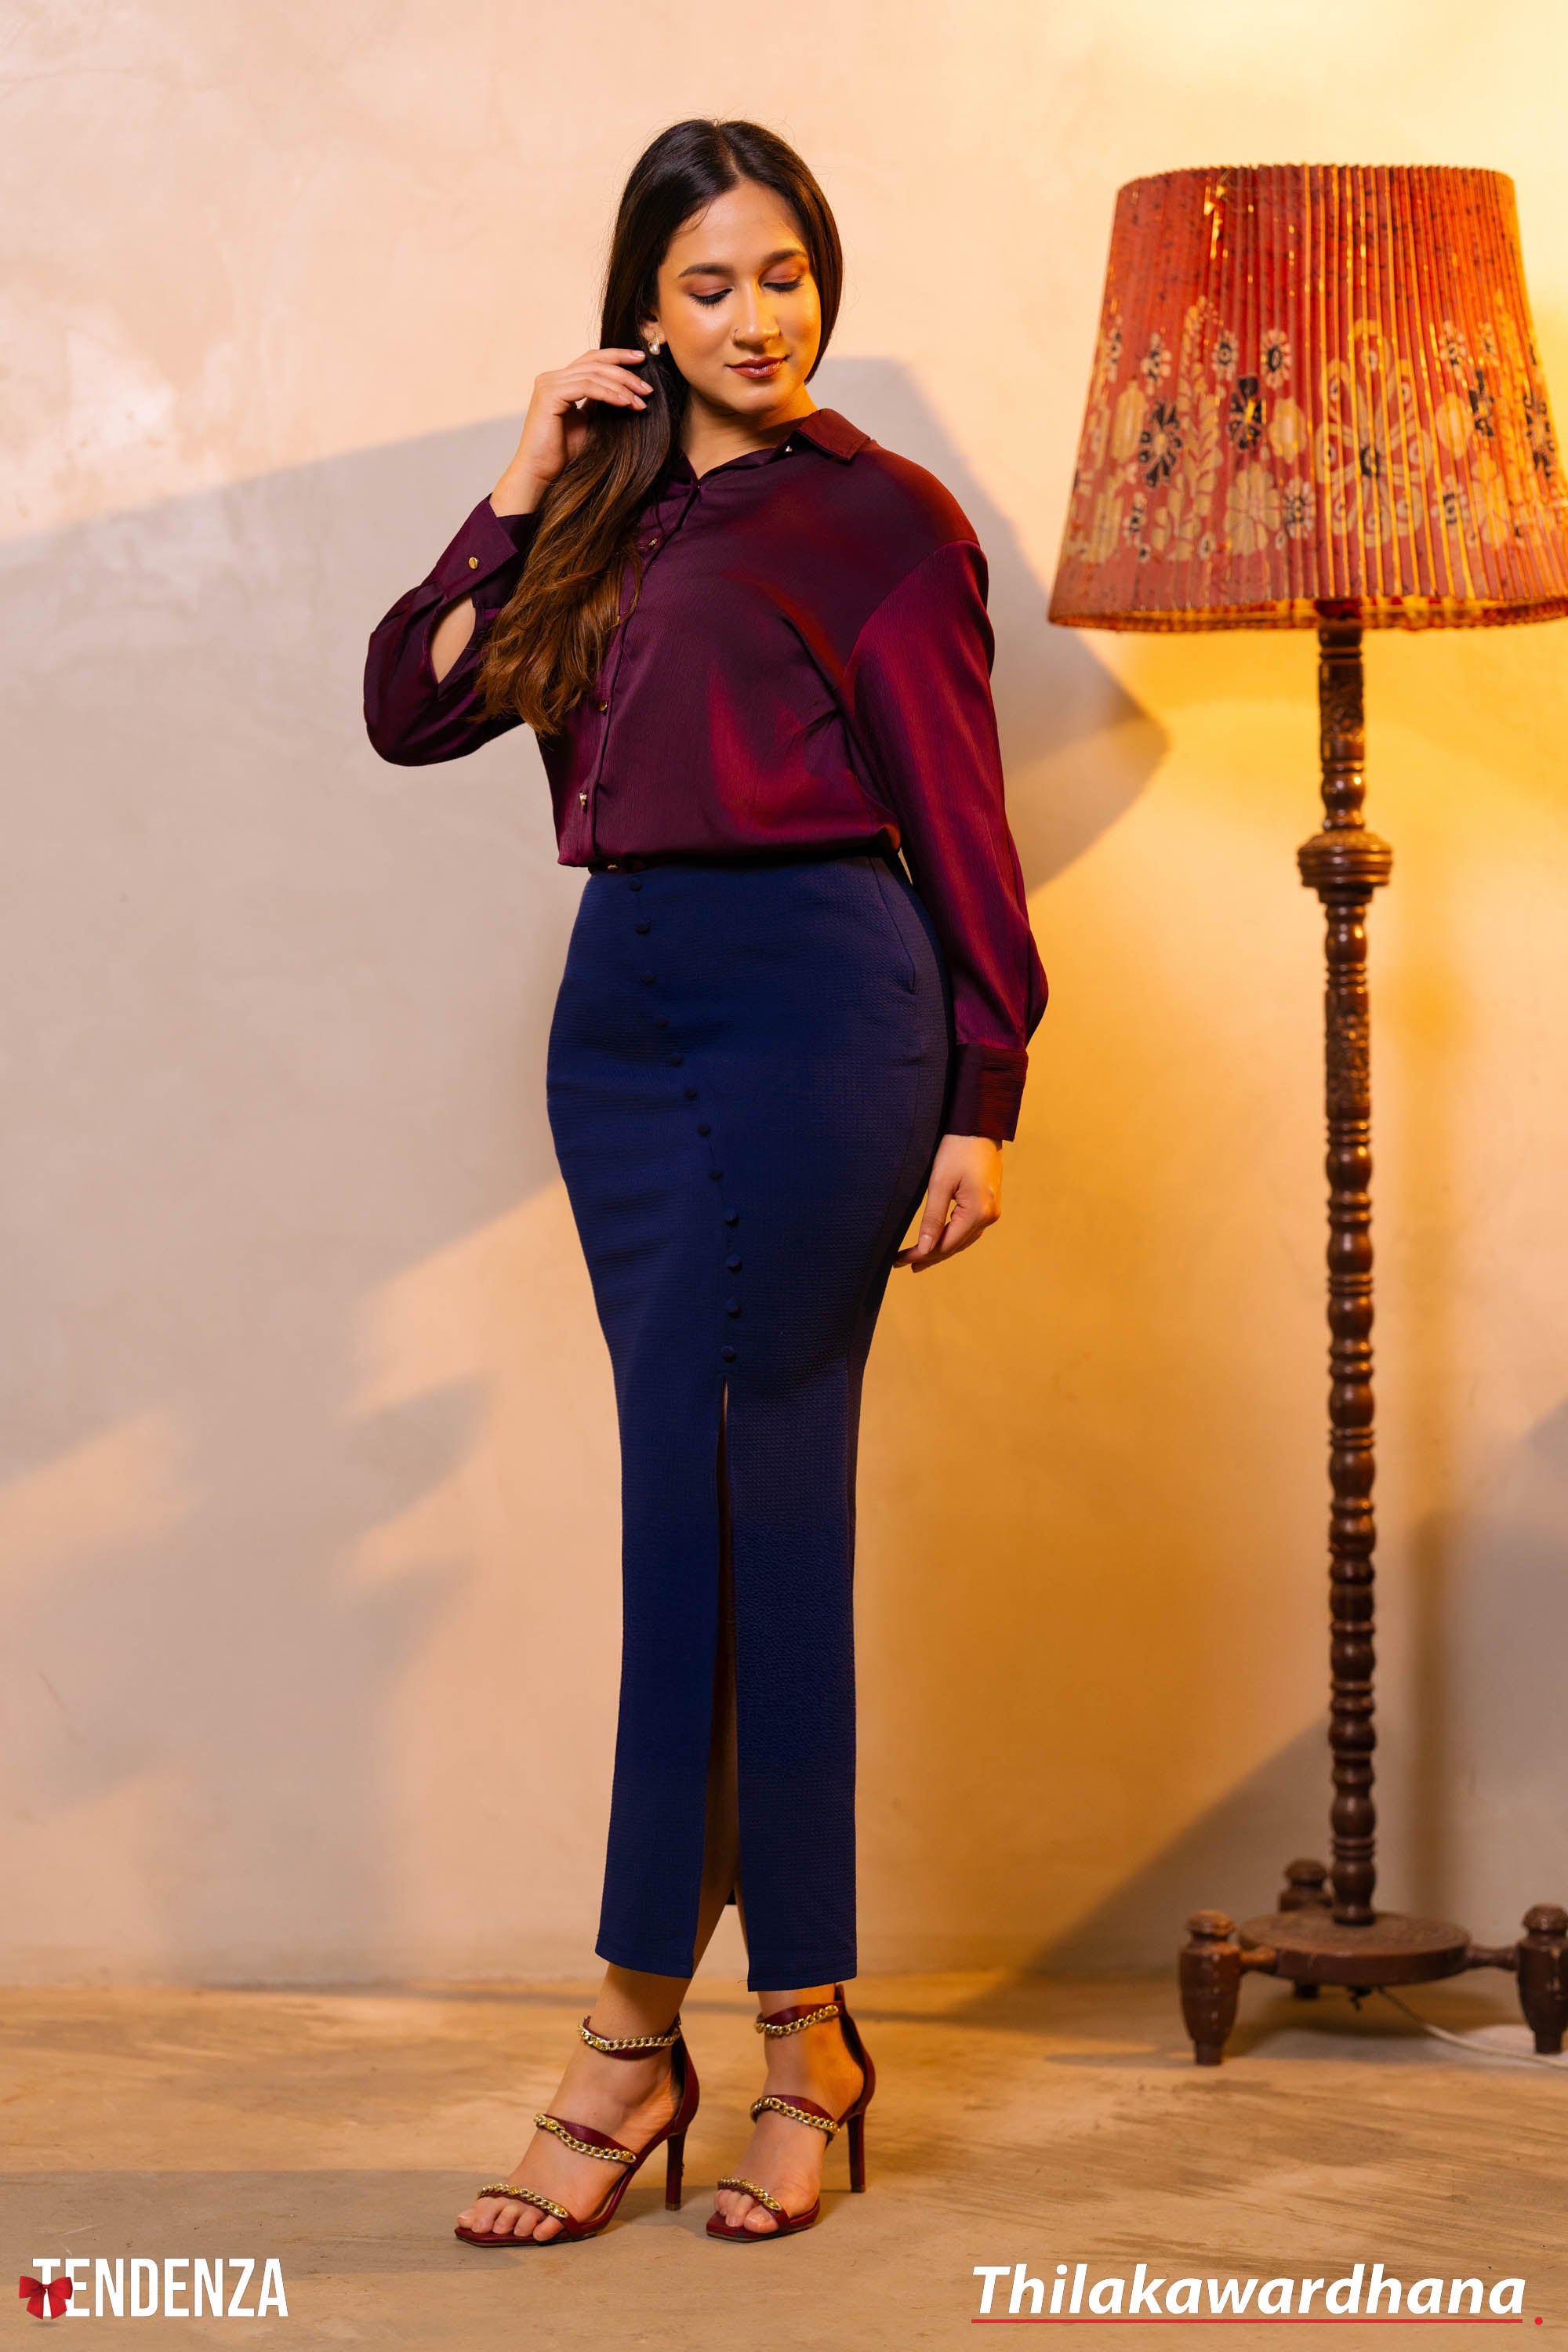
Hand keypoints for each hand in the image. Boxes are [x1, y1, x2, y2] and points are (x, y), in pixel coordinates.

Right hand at [491, 348, 655, 513]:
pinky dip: (609, 393)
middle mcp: (551, 378)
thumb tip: (628, 392)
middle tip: (647, 388)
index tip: (641, 360)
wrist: (541, 474)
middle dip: (625, 372)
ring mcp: (548, 384)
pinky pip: (586, 387)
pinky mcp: (549, 395)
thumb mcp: (589, 423)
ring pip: (593, 374)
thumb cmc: (564, 455)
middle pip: (594, 362)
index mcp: (560, 381)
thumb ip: (600, 404)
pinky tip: (625, 403)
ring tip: (641, 401)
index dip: (617, 356)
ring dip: (622, 387)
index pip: (592, 359)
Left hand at [896, 1134, 1002, 1270]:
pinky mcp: (990, 1204)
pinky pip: (970, 1229)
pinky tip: (940, 1241)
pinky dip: (953, 1237)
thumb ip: (932, 1218)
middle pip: (955, 1245)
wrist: (980, 1126)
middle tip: (904, 1264)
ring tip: (919, 1258)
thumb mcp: (939, 1183)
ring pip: (963, 1239)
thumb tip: (924, 1248)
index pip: (945, 1244)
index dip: (922, 1254)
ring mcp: (992, 1211)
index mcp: (977, 1212)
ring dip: (941, 1248)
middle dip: (929, 1255)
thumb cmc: (957, 1148)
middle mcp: (989, 1216)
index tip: (898, 1260)